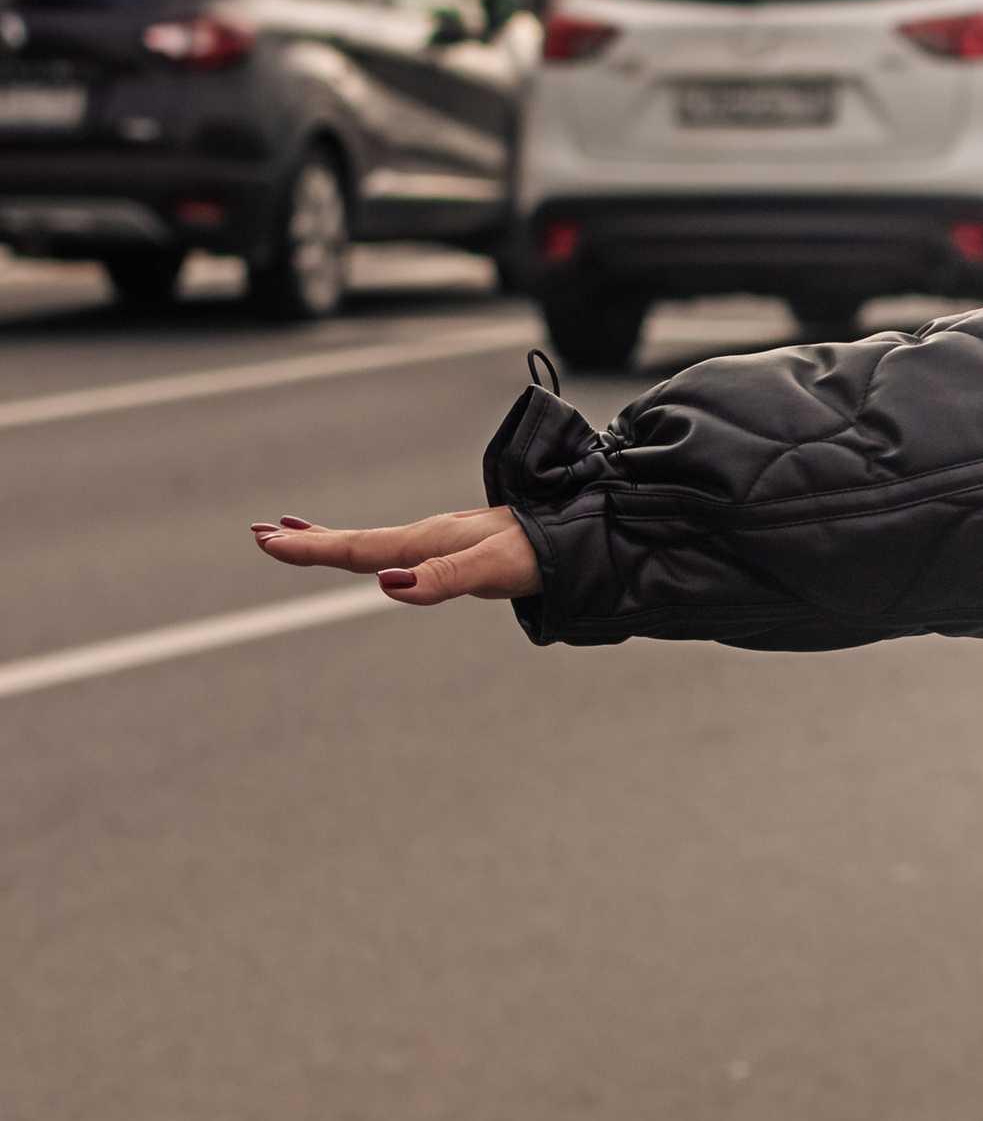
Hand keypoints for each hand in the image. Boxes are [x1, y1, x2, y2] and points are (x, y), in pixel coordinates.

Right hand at [251, 506, 537, 607]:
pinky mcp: (459, 548)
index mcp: (429, 541)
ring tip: (296, 536)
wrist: (586, 536)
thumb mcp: (493, 570)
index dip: (311, 548)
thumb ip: (442, 579)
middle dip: (308, 541)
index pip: (359, 548)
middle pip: (357, 541)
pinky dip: (369, 546)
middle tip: (259, 534)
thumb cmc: (543, 554)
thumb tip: (388, 586)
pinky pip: (399, 546)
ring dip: (332, 540)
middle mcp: (430, 537)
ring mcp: (443, 540)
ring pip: (375, 542)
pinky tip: (375, 556)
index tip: (266, 540)